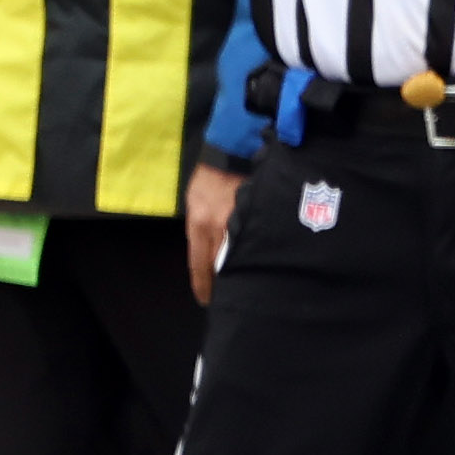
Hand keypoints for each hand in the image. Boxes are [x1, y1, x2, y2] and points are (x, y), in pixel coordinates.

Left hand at [184, 163, 245, 305]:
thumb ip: (198, 230)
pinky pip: (255, 239)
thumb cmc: (207, 180)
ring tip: (246, 285)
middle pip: (220, 265)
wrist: (232, 154)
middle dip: (222, 283)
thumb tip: (206, 253)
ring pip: (239, 255)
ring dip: (240, 270)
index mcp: (201, 225)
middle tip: (228, 299)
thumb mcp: (194, 205)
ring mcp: (241, 221)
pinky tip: (260, 261)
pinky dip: (256, 252)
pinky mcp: (258, 214)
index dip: (203, 285)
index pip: (199, 264)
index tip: (207, 300)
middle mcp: (220, 227)